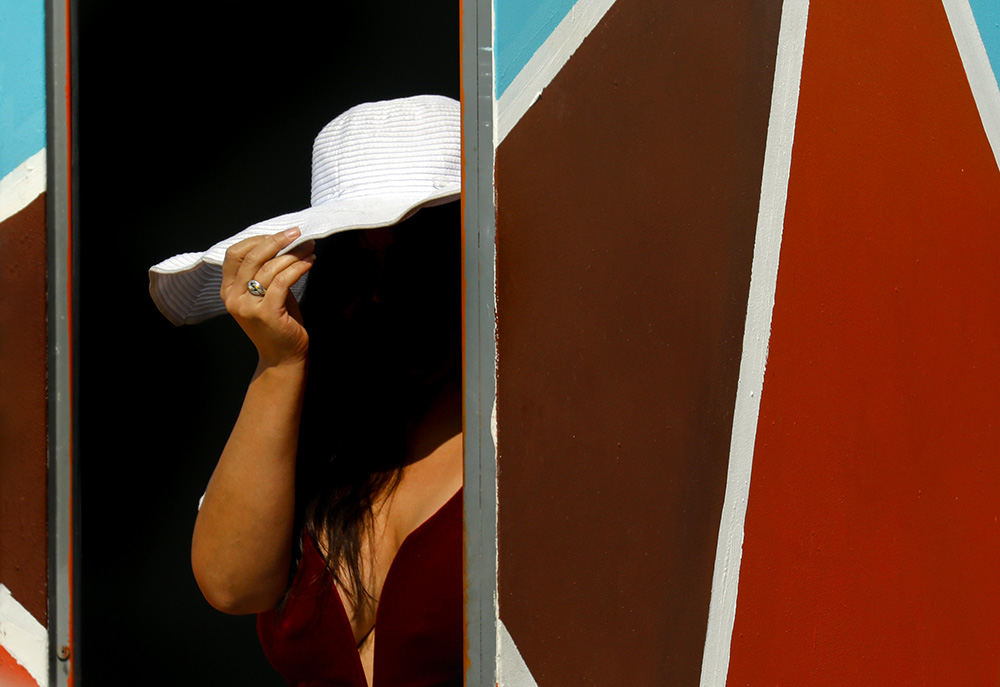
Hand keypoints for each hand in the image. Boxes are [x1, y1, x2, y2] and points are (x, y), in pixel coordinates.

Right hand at [220, 228, 315, 367]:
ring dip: (294, 254)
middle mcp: (233, 297)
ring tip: (309, 248)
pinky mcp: (267, 313)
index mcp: (228, 290)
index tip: (279, 234)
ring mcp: (248, 306)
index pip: (234, 254)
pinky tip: (310, 262)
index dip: (257, 239)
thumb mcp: (265, 294)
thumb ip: (265, 272)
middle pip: (252, 257)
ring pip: (270, 268)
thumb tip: (283, 242)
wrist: (283, 358)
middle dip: (277, 241)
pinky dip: (298, 268)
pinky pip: (282, 281)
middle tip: (297, 233)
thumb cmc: (278, 323)